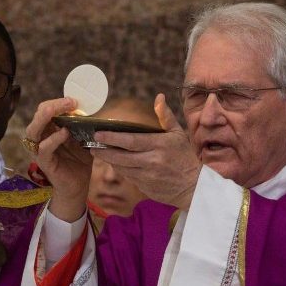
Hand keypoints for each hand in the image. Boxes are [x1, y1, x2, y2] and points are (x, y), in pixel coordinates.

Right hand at [25, 98, 92, 221]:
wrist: (79, 185)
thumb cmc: (79, 161)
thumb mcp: (82, 139)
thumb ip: (82, 125)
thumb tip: (88, 109)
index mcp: (49, 129)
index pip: (46, 109)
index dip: (57, 102)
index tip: (74, 101)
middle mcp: (41, 138)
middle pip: (38, 115)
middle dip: (52, 106)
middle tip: (70, 102)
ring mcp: (40, 150)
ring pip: (33, 130)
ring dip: (46, 118)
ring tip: (60, 112)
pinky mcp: (44, 162)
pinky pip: (43, 148)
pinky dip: (53, 139)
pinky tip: (64, 133)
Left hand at [92, 93, 201, 209]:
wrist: (193, 187)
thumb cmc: (185, 157)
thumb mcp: (178, 134)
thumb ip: (165, 116)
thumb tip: (159, 97)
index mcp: (160, 146)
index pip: (131, 141)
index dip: (112, 138)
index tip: (98, 134)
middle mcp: (153, 162)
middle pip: (121, 157)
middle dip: (104, 151)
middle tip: (91, 146)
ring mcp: (148, 177)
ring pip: (122, 168)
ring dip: (109, 161)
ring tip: (99, 153)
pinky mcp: (145, 188)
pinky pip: (128, 177)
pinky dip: (120, 170)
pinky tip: (115, 163)